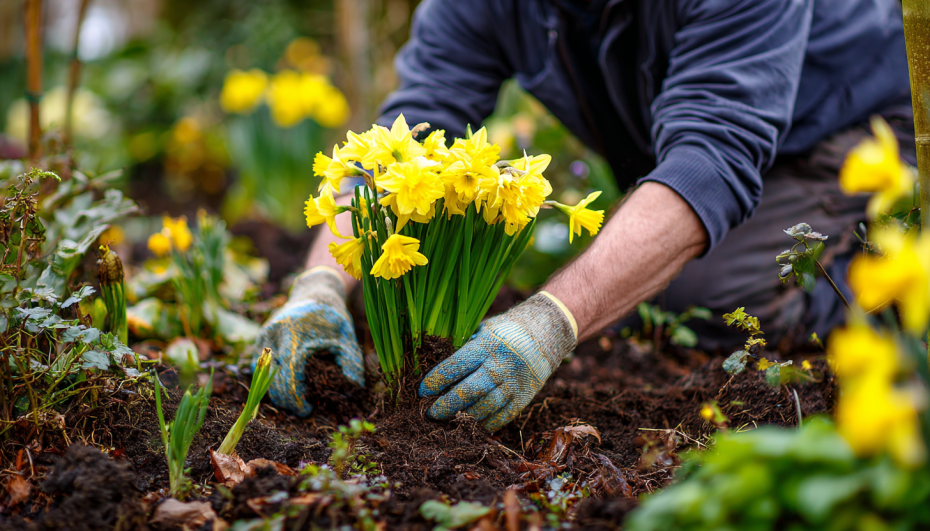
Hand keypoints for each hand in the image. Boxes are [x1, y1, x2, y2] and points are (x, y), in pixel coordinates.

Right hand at [254, 267, 363, 415]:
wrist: (315, 291)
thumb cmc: (333, 317)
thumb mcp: (347, 339)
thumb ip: (351, 364)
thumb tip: (354, 391)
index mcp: (295, 335)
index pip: (289, 376)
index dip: (296, 398)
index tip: (308, 409)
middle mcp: (274, 335)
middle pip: (272, 379)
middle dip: (286, 399)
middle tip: (302, 408)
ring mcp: (264, 336)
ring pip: (263, 374)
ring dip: (277, 390)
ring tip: (297, 397)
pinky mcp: (261, 338)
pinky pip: (262, 366)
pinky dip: (273, 378)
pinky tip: (289, 383)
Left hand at [419, 292, 576, 430]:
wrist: (547, 334)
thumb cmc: (507, 330)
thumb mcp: (484, 329)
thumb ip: (465, 347)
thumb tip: (437, 368)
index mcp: (489, 344)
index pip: (457, 365)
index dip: (437, 380)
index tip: (422, 390)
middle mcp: (502, 366)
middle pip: (469, 391)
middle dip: (446, 405)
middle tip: (430, 413)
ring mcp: (514, 384)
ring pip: (484, 408)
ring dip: (462, 417)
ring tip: (447, 419)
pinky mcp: (523, 398)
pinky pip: (500, 418)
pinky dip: (483, 424)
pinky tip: (469, 424)